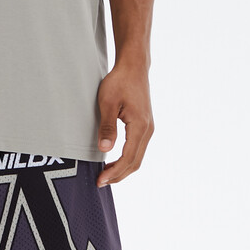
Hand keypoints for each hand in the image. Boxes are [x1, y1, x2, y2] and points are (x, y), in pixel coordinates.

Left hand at [95, 58, 152, 185]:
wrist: (134, 67)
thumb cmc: (119, 81)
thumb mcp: (107, 102)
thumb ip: (107, 127)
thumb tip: (105, 149)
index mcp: (140, 126)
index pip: (128, 157)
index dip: (114, 171)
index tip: (101, 180)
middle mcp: (148, 130)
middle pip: (135, 162)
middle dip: (118, 175)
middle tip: (101, 182)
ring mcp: (148, 128)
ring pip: (138, 157)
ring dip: (123, 169)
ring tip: (106, 175)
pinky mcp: (145, 125)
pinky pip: (138, 148)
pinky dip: (127, 159)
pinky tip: (114, 161)